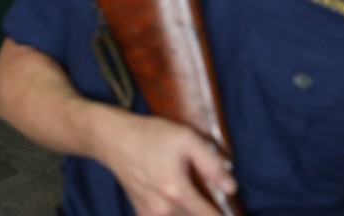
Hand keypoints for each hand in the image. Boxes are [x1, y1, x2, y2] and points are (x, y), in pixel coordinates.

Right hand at [99, 113, 236, 215]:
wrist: (112, 139)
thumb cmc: (149, 135)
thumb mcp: (186, 137)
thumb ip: (212, 163)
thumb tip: (231, 187)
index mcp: (176, 191)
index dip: (225, 215)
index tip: (231, 210)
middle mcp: (163, 209)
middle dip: (206, 211)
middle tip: (212, 197)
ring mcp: (150, 213)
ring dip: (190, 211)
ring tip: (194, 196)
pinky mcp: (141, 212)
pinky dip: (175, 213)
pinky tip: (175, 199)